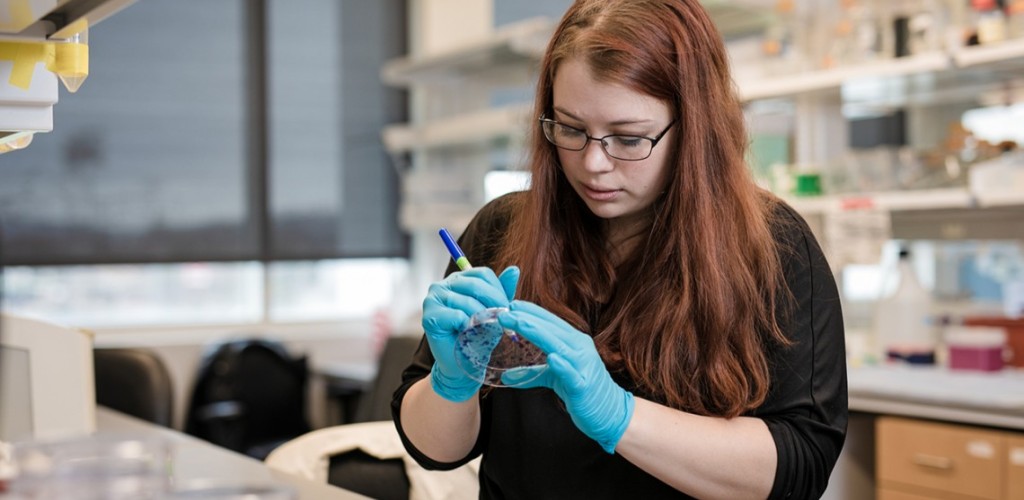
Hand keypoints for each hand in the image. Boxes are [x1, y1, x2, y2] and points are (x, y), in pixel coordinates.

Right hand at [422, 266, 519, 401]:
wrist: (462, 365)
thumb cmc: (478, 336)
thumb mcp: (494, 310)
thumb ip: (502, 290)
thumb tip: (514, 269)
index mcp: (458, 280)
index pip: (482, 274)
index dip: (497, 291)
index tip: (506, 309)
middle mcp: (442, 285)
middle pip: (475, 285)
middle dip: (493, 304)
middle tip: (501, 321)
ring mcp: (432, 299)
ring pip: (467, 301)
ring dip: (481, 319)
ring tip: (484, 331)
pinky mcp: (429, 316)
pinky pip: (456, 315)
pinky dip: (467, 326)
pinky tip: (467, 333)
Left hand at [497, 300, 634, 452]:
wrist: (610, 411)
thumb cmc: (582, 389)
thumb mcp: (554, 377)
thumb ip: (532, 373)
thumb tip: (506, 376)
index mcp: (575, 342)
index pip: (551, 322)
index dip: (532, 312)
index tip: (512, 304)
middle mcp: (580, 349)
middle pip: (552, 329)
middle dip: (528, 318)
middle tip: (507, 311)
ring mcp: (583, 366)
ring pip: (559, 346)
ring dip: (538, 333)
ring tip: (520, 323)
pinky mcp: (583, 385)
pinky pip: (571, 373)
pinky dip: (562, 365)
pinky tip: (552, 358)